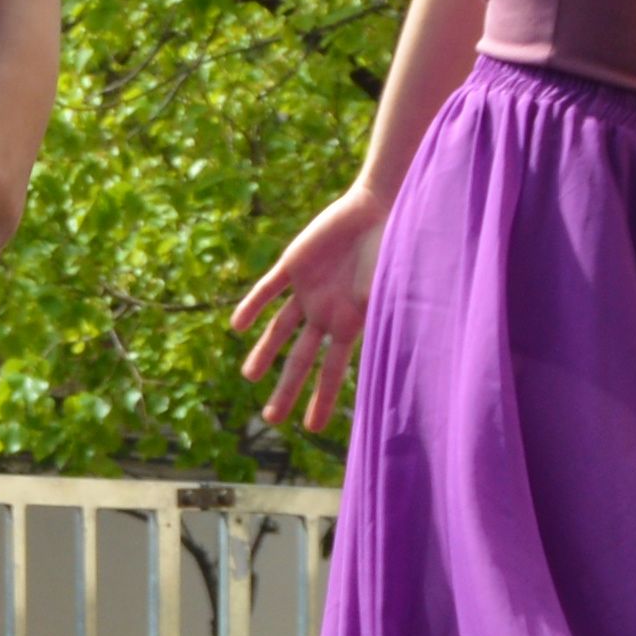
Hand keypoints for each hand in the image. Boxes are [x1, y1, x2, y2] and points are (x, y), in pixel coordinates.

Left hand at [232, 183, 394, 427]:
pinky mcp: (293, 264)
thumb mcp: (390, 292)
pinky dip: (253, 306)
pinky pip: (268, 289)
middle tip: (271, 418)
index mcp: (349, 324)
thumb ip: (387, 320)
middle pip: (301, 358)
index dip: (322, 398)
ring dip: (264, 351)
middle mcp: (325, 312)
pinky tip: (237, 327)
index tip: (312, 427)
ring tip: (249, 376)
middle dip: (287, 388)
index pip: (332, 370)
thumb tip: (398, 351)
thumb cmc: (391, 251)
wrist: (377, 208)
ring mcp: (307, 289)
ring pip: (280, 328)